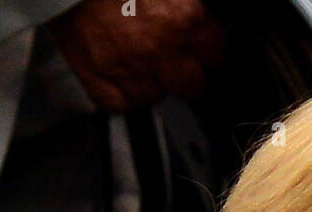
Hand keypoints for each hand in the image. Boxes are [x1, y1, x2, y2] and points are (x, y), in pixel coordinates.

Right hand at [49, 0, 225, 112]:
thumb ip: (184, 4)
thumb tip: (196, 19)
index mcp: (184, 16)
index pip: (215, 53)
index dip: (206, 48)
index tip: (200, 46)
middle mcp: (160, 48)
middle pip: (191, 85)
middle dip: (184, 72)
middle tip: (170, 56)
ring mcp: (128, 68)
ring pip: (155, 96)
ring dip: (150, 82)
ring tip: (135, 56)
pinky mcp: (96, 80)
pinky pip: (119, 103)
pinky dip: (119, 91)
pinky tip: (116, 70)